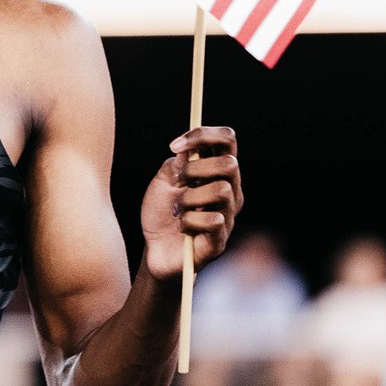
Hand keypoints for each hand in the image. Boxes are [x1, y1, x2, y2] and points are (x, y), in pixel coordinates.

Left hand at [140, 126, 242, 280]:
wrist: (154, 250)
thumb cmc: (162, 213)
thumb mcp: (163, 182)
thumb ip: (176, 164)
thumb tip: (186, 149)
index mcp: (216, 172)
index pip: (227, 140)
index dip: (204, 135)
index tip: (174, 145)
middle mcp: (230, 190)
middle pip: (230, 163)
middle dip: (197, 168)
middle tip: (179, 182)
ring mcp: (228, 215)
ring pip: (222, 190)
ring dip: (190, 197)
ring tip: (180, 209)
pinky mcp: (221, 239)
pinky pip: (214, 220)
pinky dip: (190, 221)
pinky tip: (183, 227)